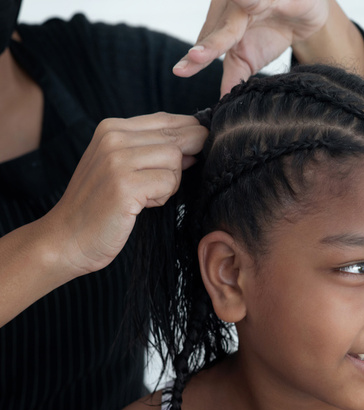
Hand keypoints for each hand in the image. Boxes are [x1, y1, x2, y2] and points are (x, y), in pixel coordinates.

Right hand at [44, 113, 206, 276]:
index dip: (189, 134)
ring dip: (170, 182)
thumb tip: (197, 140)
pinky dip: (163, 197)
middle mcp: (113, 137)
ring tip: (147, 196)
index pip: (167, 119)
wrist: (66, 237)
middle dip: (185, 161)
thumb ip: (153, 149)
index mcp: (111, 128)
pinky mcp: (125, 184)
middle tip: (166, 183)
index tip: (193, 153)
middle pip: (177, 137)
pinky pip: (169, 182)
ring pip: (176, 159)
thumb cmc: (100, 204)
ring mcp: (118, 160)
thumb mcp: (121, 165)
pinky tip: (142, 205)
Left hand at [173, 0, 329, 95]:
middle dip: (208, 45)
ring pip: (237, 17)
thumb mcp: (251, 58)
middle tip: (194, 58)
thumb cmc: (273, 31)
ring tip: (212, 43)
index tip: (180, 71)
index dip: (194, 58)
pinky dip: (250, 1)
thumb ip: (234, 76)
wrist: (306, 14)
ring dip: (226, 29)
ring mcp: (250, 0)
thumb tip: (223, 103)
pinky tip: (248, 4)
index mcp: (222, 24)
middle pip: (219, 30)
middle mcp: (231, 8)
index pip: (207, 43)